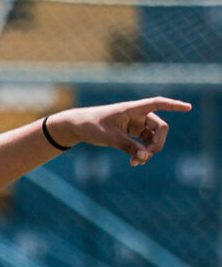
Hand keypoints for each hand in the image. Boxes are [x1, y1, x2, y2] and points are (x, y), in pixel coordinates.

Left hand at [50, 97, 191, 165]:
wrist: (78, 126)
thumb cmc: (91, 126)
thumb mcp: (109, 137)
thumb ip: (127, 146)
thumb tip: (144, 157)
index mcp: (133, 109)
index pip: (157, 103)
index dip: (174, 105)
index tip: (188, 108)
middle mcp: (138, 114)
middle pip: (160, 128)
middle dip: (157, 143)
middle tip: (146, 157)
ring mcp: (136, 124)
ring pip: (153, 138)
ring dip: (149, 151)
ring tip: (136, 163)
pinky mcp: (132, 132)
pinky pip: (144, 143)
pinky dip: (142, 152)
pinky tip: (134, 162)